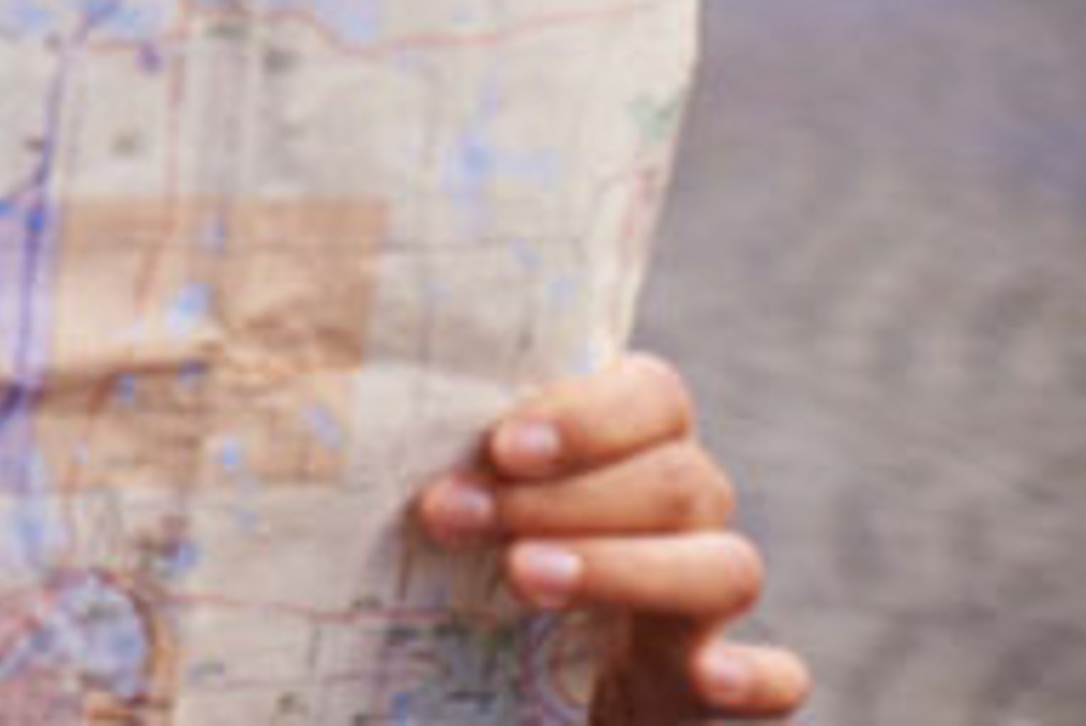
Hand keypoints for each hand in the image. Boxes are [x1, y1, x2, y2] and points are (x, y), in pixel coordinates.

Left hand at [416, 353, 812, 721]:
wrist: (472, 691)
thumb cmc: (437, 564)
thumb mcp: (435, 500)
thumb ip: (423, 456)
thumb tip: (309, 392)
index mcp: (625, 450)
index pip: (654, 395)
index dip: (587, 415)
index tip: (500, 446)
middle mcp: (680, 519)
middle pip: (679, 479)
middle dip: (567, 497)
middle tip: (458, 517)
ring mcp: (701, 609)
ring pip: (725, 566)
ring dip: (624, 567)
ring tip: (524, 577)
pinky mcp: (702, 693)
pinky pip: (777, 682)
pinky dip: (753, 676)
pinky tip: (708, 674)